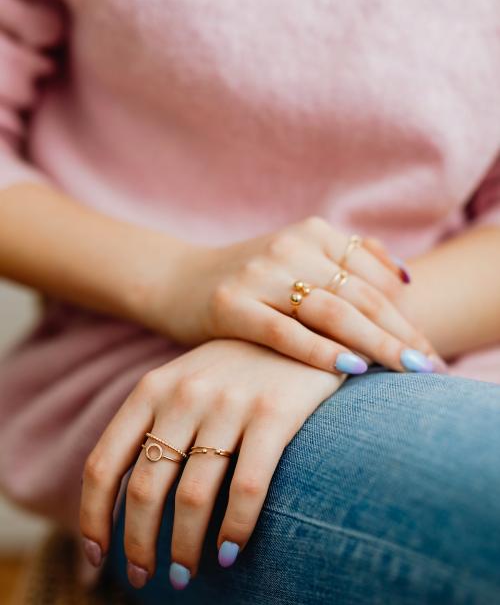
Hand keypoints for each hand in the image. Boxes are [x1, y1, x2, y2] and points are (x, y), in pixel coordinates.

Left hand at [80, 339, 343, 588]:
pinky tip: (230, 553)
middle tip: (146, 578)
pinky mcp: (275, 414)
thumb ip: (155, 427)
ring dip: (183, 548)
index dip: (93, 517)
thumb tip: (128, 500)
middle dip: (137, 544)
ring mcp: (229, 404)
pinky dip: (234, 529)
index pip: (104, 464)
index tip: (96, 557)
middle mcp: (183, 396)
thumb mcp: (186, 383)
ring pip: (192, 497)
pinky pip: (247, 488)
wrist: (305, 326)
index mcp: (151, 390)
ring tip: (185, 576)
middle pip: (144, 489)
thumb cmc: (240, 368)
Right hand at [143, 216, 437, 374]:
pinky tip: (350, 369)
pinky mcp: (231, 304)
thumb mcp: (297, 257)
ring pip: (331, 311)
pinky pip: (285, 332)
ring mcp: (259, 274)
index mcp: (312, 233)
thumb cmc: (247, 280)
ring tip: (404, 370)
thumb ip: (348, 260)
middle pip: (360, 296)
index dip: (406, 317)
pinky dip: (320, 351)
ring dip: (373, 343)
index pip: (374, 278)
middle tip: (429, 369)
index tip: (428, 352)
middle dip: (399, 335)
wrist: (174, 280)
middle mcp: (290, 247)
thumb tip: (404, 276)